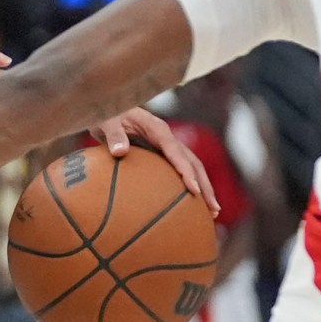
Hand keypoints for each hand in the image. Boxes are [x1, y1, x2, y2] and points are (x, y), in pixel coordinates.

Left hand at [88, 107, 219, 216]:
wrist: (108, 109)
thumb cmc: (107, 115)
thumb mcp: (106, 122)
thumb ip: (114, 135)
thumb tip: (119, 152)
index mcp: (157, 129)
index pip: (176, 151)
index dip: (186, 171)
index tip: (193, 190)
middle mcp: (167, 137)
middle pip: (193, 162)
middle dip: (205, 185)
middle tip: (214, 209)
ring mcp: (168, 146)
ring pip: (192, 168)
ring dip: (204, 188)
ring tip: (213, 212)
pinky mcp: (163, 153)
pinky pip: (179, 170)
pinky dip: (189, 186)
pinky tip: (190, 205)